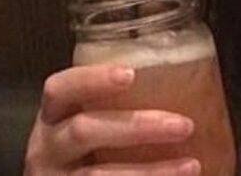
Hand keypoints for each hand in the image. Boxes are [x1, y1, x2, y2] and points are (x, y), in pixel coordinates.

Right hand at [23, 65, 201, 174]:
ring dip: (151, 171)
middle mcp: (48, 147)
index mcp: (54, 116)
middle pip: (83, 131)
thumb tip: (191, 82)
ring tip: (191, 165)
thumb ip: (122, 105)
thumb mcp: (94, 122)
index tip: (130, 74)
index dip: (91, 79)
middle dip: (137, 127)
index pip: (59, 88)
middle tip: (184, 126)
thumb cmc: (93, 148)